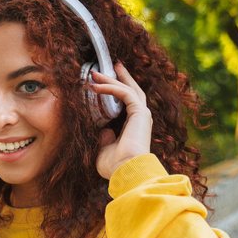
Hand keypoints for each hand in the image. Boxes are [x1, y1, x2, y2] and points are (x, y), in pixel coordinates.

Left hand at [90, 62, 152, 179]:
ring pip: (127, 89)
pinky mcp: (139, 112)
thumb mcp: (104, 150)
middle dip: (120, 77)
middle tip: (111, 65)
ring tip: (96, 72)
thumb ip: (104, 139)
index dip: (116, 90)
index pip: (126, 103)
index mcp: (133, 126)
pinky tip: (95, 85)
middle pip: (131, 90)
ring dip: (111, 79)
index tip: (104, 83)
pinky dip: (110, 87)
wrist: (127, 172)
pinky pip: (123, 93)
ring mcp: (141, 114)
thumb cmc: (115, 166)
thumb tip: (102, 129)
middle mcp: (140, 118)